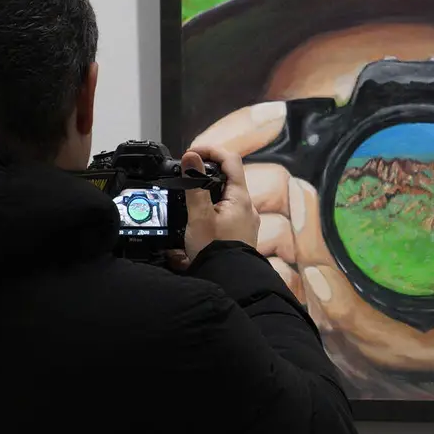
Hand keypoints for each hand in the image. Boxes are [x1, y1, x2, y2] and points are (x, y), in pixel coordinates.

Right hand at [179, 145, 259, 262]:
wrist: (230, 282)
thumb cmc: (215, 251)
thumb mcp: (198, 215)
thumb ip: (194, 185)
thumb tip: (191, 157)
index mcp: (240, 197)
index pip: (230, 159)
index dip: (210, 150)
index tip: (191, 154)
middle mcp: (247, 207)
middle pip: (227, 178)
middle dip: (205, 174)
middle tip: (186, 177)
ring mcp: (245, 221)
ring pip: (225, 197)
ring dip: (206, 194)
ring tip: (187, 203)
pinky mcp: (240, 234)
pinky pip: (225, 214)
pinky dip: (211, 211)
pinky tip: (197, 222)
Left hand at [191, 102, 433, 402]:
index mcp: (422, 342)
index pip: (351, 310)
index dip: (323, 262)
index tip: (310, 211)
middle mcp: (393, 345)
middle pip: (326, 298)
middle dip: (304, 245)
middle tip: (299, 191)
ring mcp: (385, 340)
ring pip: (324, 302)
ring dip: (305, 254)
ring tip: (299, 201)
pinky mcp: (385, 329)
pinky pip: (337, 302)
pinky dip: (318, 269)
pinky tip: (311, 232)